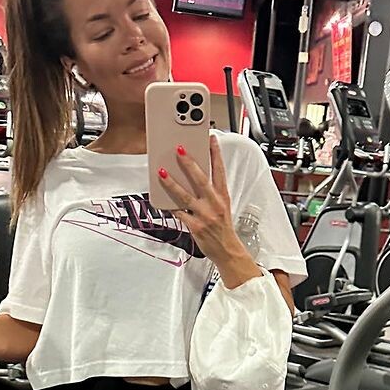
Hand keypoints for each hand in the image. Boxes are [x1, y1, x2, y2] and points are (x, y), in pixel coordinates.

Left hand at [158, 135, 251, 269]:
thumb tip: (194, 177)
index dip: (216, 153)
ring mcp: (204, 215)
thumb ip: (211, 192)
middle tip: (179, 149)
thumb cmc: (223, 228)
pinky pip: (179, 213)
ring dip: (172, 183)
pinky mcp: (195, 226)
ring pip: (185, 195)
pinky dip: (170, 206)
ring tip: (162, 172)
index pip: (220, 171)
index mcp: (223, 196)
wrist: (227, 251)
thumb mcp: (223, 206)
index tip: (211, 139)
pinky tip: (161, 199)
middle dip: (189, 163)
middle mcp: (214, 204)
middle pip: (201, 179)